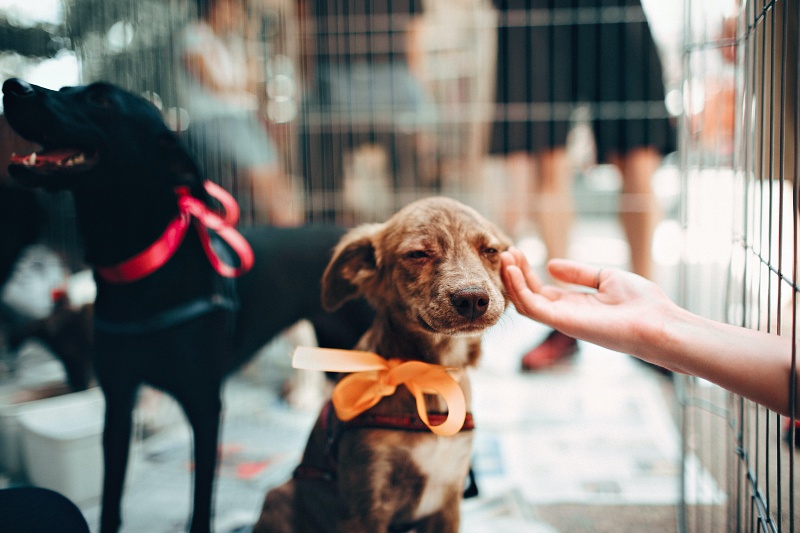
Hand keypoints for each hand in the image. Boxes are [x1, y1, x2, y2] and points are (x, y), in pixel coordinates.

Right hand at [500, 248, 674, 356]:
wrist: (659, 322)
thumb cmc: (641, 303)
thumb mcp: (606, 277)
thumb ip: (578, 273)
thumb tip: (551, 265)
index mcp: (575, 305)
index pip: (541, 290)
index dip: (526, 272)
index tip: (517, 251)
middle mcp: (565, 314)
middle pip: (529, 295)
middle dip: (515, 274)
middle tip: (507, 252)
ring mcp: (563, 320)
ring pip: (525, 302)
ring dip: (512, 280)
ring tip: (506, 257)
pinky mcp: (564, 323)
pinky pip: (532, 307)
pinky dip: (519, 289)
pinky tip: (513, 270)